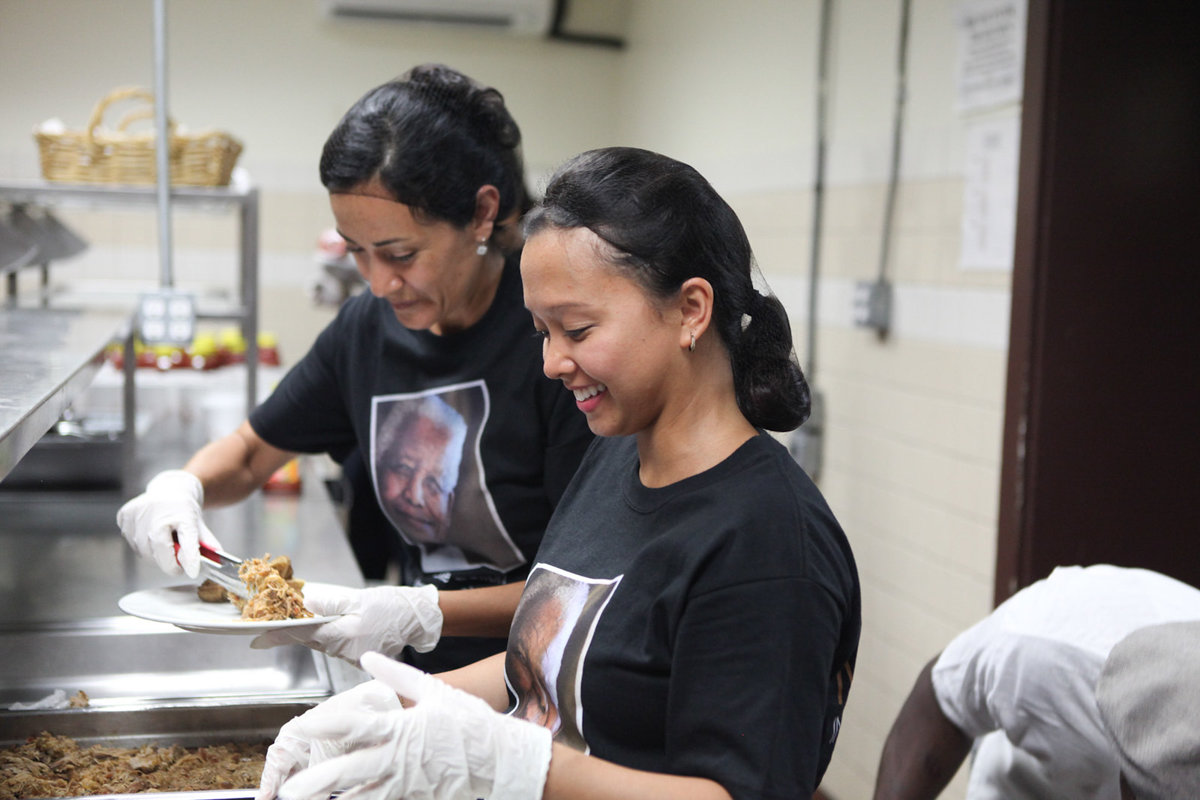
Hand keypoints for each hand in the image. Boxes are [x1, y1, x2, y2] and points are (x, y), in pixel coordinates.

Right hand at [115, 470, 221, 577]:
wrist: (170, 490)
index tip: (192, 571)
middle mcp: (159, 512)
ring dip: (154, 554)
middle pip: (160, 552)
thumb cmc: (184, 511)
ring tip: (162, 539)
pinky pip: (131, 542)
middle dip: (169, 562)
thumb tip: (216, 559)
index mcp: (183, 515)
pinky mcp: (125, 515)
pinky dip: (141, 544)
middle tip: (176, 559)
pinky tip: (148, 532)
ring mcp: (140, 513)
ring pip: (144, 551)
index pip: (187, 539)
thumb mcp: (199, 525)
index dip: (189, 557)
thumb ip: (206, 544)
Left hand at [250, 584, 442, 663]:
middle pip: (310, 640)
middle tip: (269, 622)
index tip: (255, 640)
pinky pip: (334, 646)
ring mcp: (351, 657)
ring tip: (303, 618)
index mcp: (345, 635)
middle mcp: (345, 650)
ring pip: (321, 643)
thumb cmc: (391, 606)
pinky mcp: (357, 657)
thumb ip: (330, 603)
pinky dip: (328, 636)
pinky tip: (333, 625)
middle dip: (291, 631)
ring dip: (312, 632)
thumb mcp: (359, 598)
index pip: (303, 635)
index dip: (277, 637)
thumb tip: (304, 603)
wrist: (416, 618)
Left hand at [273, 651, 551, 799]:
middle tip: (287, 790)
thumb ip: (397, 675)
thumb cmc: (469, 722)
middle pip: (349, 771)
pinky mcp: (414, 798)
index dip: (325, 725)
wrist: (501, 759)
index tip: (300, 726)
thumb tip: (368, 658)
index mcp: (402, 727)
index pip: (356, 725)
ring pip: (361, 797)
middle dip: (316, 781)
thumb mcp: (435, 691)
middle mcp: (399, 759)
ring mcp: (406, 784)